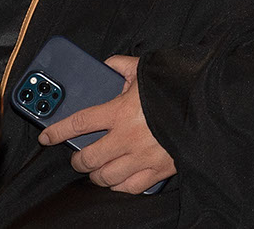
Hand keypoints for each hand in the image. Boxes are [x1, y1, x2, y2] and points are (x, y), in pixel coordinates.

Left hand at [38, 55, 175, 193]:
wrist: (207, 105)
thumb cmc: (175, 86)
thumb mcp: (145, 69)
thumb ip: (121, 65)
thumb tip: (108, 65)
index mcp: (120, 111)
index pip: (78, 123)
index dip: (57, 131)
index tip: (47, 136)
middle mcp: (126, 138)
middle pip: (88, 158)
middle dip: (77, 160)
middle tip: (77, 156)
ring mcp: (141, 157)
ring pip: (105, 177)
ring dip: (96, 174)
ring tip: (96, 169)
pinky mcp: (157, 171)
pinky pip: (129, 188)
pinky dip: (119, 185)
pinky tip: (117, 179)